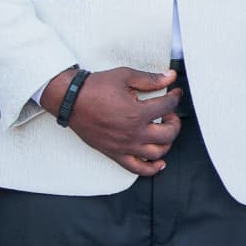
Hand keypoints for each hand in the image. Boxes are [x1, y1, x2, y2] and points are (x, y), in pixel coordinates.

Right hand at [47, 66, 180, 174]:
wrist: (70, 100)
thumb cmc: (95, 87)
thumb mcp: (124, 77)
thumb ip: (150, 79)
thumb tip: (171, 76)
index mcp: (137, 112)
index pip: (168, 106)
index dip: (175, 97)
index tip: (175, 93)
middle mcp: (134, 132)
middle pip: (168, 134)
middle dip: (174, 122)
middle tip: (170, 114)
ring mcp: (125, 146)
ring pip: (158, 153)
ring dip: (167, 142)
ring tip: (163, 131)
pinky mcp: (116, 154)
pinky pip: (138, 168)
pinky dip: (152, 169)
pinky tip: (159, 162)